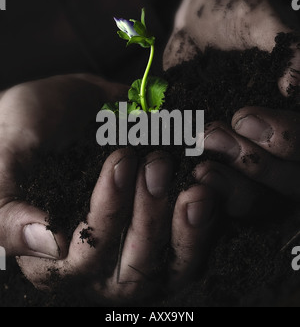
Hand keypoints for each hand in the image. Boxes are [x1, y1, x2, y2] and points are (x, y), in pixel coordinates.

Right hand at [0, 75, 217, 303]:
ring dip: (184, 224)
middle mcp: (99, 259)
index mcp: (55, 254)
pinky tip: (209, 185)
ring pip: (170, 264)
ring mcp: (136, 242)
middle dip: (149, 218)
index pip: (85, 262)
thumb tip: (47, 242)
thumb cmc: (28, 128)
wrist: (70, 105)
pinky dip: (207, 218)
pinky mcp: (166, 224)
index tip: (120, 162)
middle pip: (134, 270)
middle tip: (156, 164)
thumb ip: (8, 204)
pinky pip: (195, 240)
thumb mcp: (6, 154)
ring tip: (192, 178)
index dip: (106, 218)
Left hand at [163, 0, 299, 216]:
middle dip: (253, 166)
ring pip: (254, 197)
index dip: (286, 141)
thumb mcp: (260, 20)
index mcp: (297, 116)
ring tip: (197, 168)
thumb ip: (285, 47)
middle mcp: (279, 144)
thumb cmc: (237, 13)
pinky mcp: (214, 158)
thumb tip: (296, 85)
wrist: (200, 24)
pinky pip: (216, 189)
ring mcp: (247, 155)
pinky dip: (200, 189)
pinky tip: (179, 177)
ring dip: (229, 187)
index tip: (244, 117)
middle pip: (286, 183)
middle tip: (213, 135)